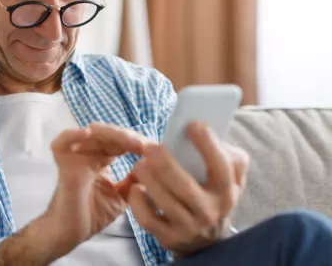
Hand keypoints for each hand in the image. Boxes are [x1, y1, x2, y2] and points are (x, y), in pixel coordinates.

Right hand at [43, 123, 150, 257]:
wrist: (71, 233)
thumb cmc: (92, 214)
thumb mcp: (122, 196)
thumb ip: (134, 182)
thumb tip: (154, 168)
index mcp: (101, 159)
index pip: (120, 142)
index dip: (137, 143)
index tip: (155, 150)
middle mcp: (88, 153)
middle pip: (108, 134)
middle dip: (128, 137)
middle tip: (144, 145)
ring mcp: (75, 156)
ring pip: (91, 133)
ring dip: (111, 134)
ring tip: (129, 141)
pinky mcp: (63, 162)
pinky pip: (63, 142)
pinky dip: (73, 134)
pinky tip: (88, 133)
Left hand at [125, 122, 249, 256]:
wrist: (207, 241)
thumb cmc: (213, 196)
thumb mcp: (230, 179)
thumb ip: (229, 156)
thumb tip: (211, 132)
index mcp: (226, 191)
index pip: (222, 167)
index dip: (208, 144)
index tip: (192, 125)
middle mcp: (209, 211)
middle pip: (185, 187)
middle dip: (165, 164)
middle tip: (150, 147)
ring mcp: (189, 227)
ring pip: (164, 202)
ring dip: (148, 179)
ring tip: (140, 164)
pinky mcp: (169, 237)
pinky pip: (148, 219)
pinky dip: (137, 202)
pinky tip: (135, 188)